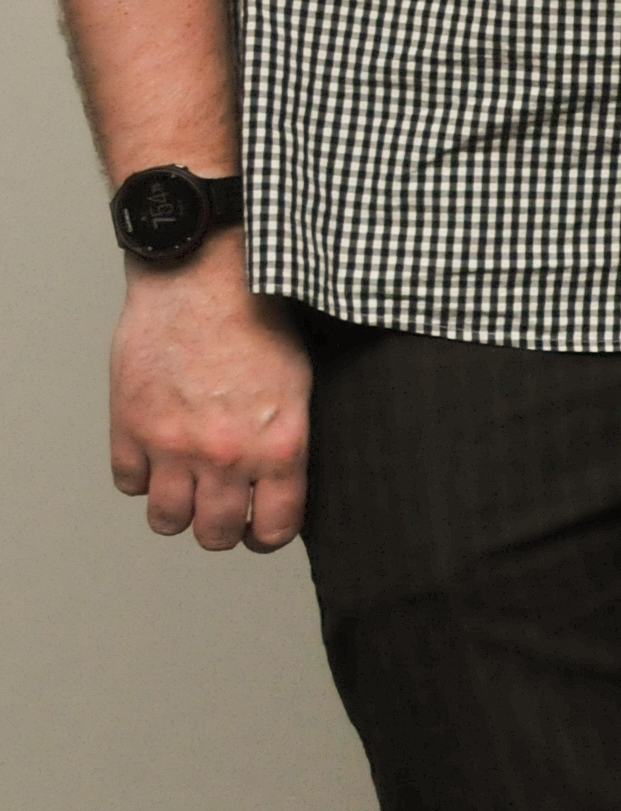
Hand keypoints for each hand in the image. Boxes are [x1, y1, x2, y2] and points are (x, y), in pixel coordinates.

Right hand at [110, 237, 310, 550]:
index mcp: (279, 445)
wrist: (206, 276)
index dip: (269, 534)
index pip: (275, 528)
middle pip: (216, 535)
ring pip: (168, 520)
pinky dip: (141, 475)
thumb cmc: (262, 315)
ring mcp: (173, 446)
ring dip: (178, 509)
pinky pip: (129, 483)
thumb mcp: (301, 381)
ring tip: (188, 487)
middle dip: (223, 528)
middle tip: (224, 510)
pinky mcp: (131, 428)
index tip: (264, 528)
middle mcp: (226, 456)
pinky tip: (157, 454)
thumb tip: (284, 478)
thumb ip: (288, 438)